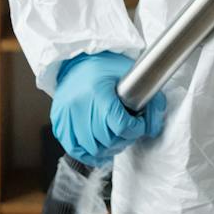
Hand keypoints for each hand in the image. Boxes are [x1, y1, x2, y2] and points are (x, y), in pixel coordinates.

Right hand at [49, 51, 166, 165]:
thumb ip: (150, 99)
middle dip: (124, 139)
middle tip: (129, 131)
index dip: (136, 129)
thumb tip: (154, 128)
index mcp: (98, 92)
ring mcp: (66, 115)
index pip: (121, 126)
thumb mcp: (130, 75)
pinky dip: (88, 154)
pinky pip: (74, 149)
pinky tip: (99, 151)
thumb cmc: (104, 65)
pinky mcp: (59, 122)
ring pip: (92, 148)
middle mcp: (79, 105)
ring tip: (116, 139)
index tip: (139, 124)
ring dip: (108, 149)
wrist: (77, 59)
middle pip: (107, 139)